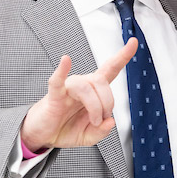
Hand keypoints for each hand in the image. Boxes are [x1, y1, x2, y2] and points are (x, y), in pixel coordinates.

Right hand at [20, 38, 137, 150]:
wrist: (43, 136)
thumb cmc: (66, 129)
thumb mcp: (89, 136)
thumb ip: (102, 131)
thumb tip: (110, 122)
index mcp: (94, 91)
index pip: (111, 69)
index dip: (123, 55)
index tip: (134, 41)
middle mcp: (83, 85)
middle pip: (102, 81)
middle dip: (107, 103)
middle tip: (100, 120)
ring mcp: (68, 88)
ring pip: (87, 86)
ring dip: (94, 106)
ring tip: (93, 121)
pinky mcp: (54, 96)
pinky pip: (57, 81)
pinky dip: (62, 71)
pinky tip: (66, 61)